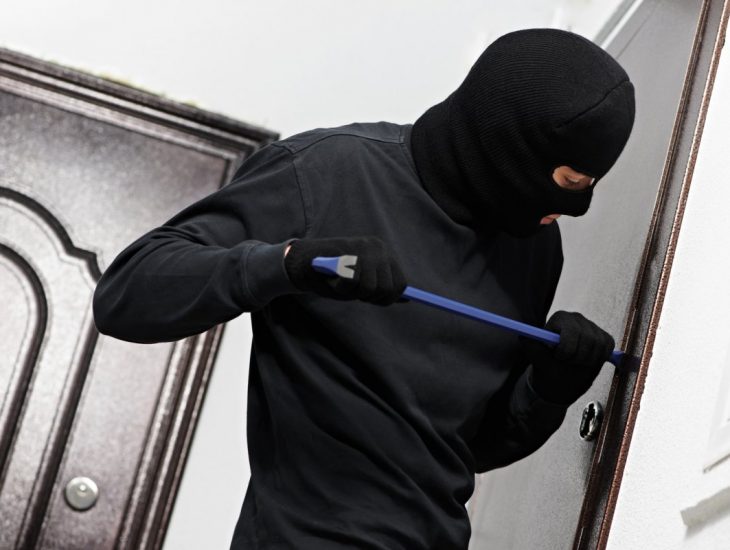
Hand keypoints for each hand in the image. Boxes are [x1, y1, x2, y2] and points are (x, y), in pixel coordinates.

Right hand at [284, 236, 406, 304]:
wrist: (301, 262)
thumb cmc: (332, 275)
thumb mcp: (362, 282)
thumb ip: (382, 287)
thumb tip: (408, 297)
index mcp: (383, 252)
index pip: (401, 283)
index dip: (387, 298)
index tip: (372, 298)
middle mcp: (377, 247)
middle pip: (387, 289)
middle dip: (370, 298)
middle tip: (352, 290)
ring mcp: (362, 248)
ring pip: (370, 288)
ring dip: (353, 293)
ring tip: (341, 282)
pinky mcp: (346, 253)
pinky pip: (352, 283)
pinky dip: (342, 288)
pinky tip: (333, 280)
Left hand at [519, 311, 614, 404]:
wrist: (561, 380)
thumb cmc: (547, 368)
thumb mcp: (538, 361)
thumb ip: (532, 347)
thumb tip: (523, 335)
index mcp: (559, 319)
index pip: (571, 331)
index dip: (567, 349)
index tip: (559, 358)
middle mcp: (576, 318)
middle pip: (588, 338)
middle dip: (577, 357)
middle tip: (567, 363)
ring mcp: (591, 327)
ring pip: (599, 344)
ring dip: (587, 360)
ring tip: (575, 363)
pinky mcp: (604, 337)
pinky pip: (607, 348)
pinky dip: (598, 359)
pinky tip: (587, 361)